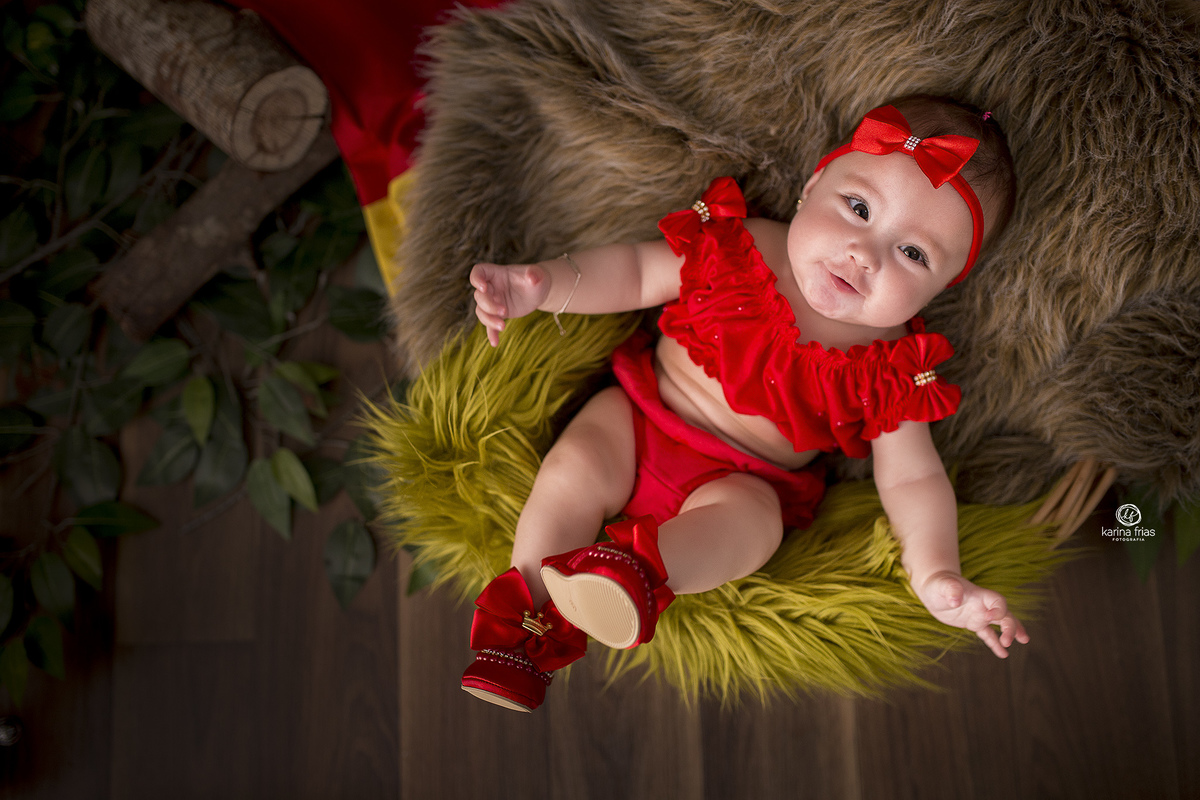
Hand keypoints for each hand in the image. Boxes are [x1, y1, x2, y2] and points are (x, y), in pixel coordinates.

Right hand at [469, 262, 549, 346]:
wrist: (538, 292)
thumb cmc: (536, 279)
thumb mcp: (537, 275)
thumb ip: (534, 274)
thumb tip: (532, 277)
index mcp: (496, 274)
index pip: (479, 272)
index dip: (476, 279)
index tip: (483, 288)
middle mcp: (491, 288)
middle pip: (479, 296)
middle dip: (489, 305)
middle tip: (505, 311)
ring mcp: (493, 302)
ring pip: (481, 311)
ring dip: (489, 320)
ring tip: (503, 326)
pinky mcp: (498, 315)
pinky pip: (490, 325)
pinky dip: (491, 333)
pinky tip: (495, 343)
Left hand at [914, 571, 1029, 658]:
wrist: (933, 589)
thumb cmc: (938, 584)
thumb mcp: (942, 585)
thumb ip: (951, 590)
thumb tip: (955, 601)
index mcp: (980, 595)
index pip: (998, 601)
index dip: (998, 610)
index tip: (989, 619)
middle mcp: (984, 605)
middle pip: (1005, 615)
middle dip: (1010, 627)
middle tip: (1008, 641)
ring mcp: (980, 615)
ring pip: (1002, 624)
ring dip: (1012, 632)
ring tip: (1023, 641)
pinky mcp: (974, 624)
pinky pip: (988, 635)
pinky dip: (995, 644)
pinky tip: (1003, 654)